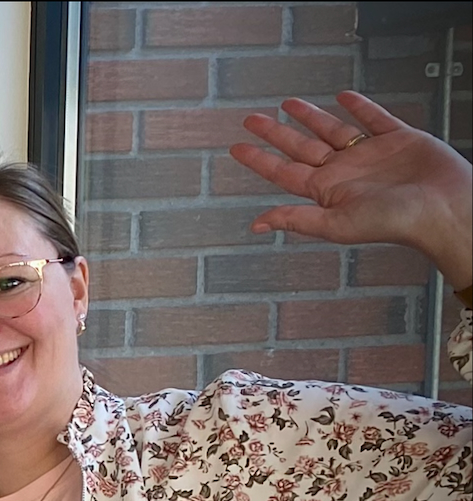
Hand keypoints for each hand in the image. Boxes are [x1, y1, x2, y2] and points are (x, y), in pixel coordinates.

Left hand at [232, 91, 472, 289]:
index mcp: (327, 191)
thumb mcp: (336, 223)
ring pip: (333, 129)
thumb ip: (297, 220)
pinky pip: (375, 119)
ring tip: (288, 104)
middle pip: (301, 146)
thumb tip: (258, 224)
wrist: (443, 207)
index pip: (283, 171)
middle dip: (276, 133)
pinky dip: (360, 107)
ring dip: (311, 116)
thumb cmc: (395, 221)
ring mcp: (371, 154)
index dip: (259, 159)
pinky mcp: (399, 139)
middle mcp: (345, 171)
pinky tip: (345, 98)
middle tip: (252, 120)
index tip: (236, 147)